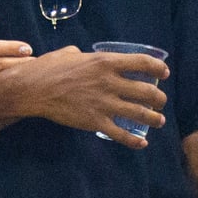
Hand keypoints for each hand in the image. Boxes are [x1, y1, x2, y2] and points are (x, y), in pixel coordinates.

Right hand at [0, 45, 168, 149]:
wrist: (33, 89)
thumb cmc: (49, 68)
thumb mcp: (71, 53)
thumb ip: (85, 56)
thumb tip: (85, 56)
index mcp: (106, 62)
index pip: (143, 63)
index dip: (158, 68)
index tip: (164, 73)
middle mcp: (110, 82)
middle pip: (147, 91)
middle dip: (159, 98)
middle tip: (161, 102)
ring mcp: (104, 103)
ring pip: (139, 114)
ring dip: (154, 118)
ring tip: (158, 120)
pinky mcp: (95, 122)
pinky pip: (121, 134)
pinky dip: (135, 141)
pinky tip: (142, 143)